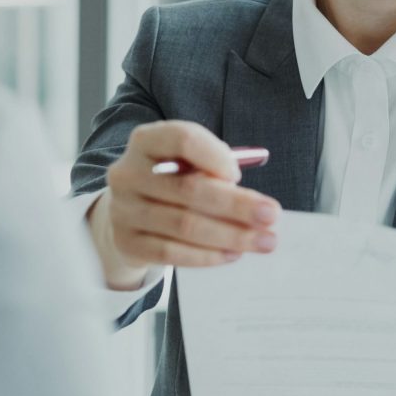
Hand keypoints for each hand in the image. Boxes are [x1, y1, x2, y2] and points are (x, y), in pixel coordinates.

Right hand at [86, 121, 280, 289]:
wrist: (127, 213)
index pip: (182, 139)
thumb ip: (213, 169)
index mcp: (146, 141)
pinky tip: (233, 253)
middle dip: (237, 205)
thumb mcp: (186, 163)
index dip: (215, 156)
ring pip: (185, 225)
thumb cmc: (170, 181)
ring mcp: (124, 210)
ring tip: (263, 241)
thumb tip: (256, 201)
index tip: (239, 175)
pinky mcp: (127, 243)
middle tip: (271, 216)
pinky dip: (208, 255)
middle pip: (189, 188)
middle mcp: (128, 173)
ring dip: (231, 235)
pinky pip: (172, 253)